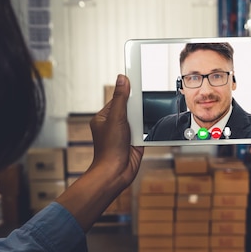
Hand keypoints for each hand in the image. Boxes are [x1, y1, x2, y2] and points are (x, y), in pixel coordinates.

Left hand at [89, 74, 142, 189]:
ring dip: (141, 122)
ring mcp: (125, 133)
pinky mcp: (135, 141)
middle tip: (134, 115)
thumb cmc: (109, 149)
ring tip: (136, 129)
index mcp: (104, 117)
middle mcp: (114, 124)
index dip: (127, 92)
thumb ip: (121, 98)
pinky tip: (143, 134)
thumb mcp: (115, 118)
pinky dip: (146, 131)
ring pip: (139, 119)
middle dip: (136, 110)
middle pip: (131, 108)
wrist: (116, 172)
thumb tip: (122, 79)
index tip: (136, 79)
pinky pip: (144, 130)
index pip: (118, 99)